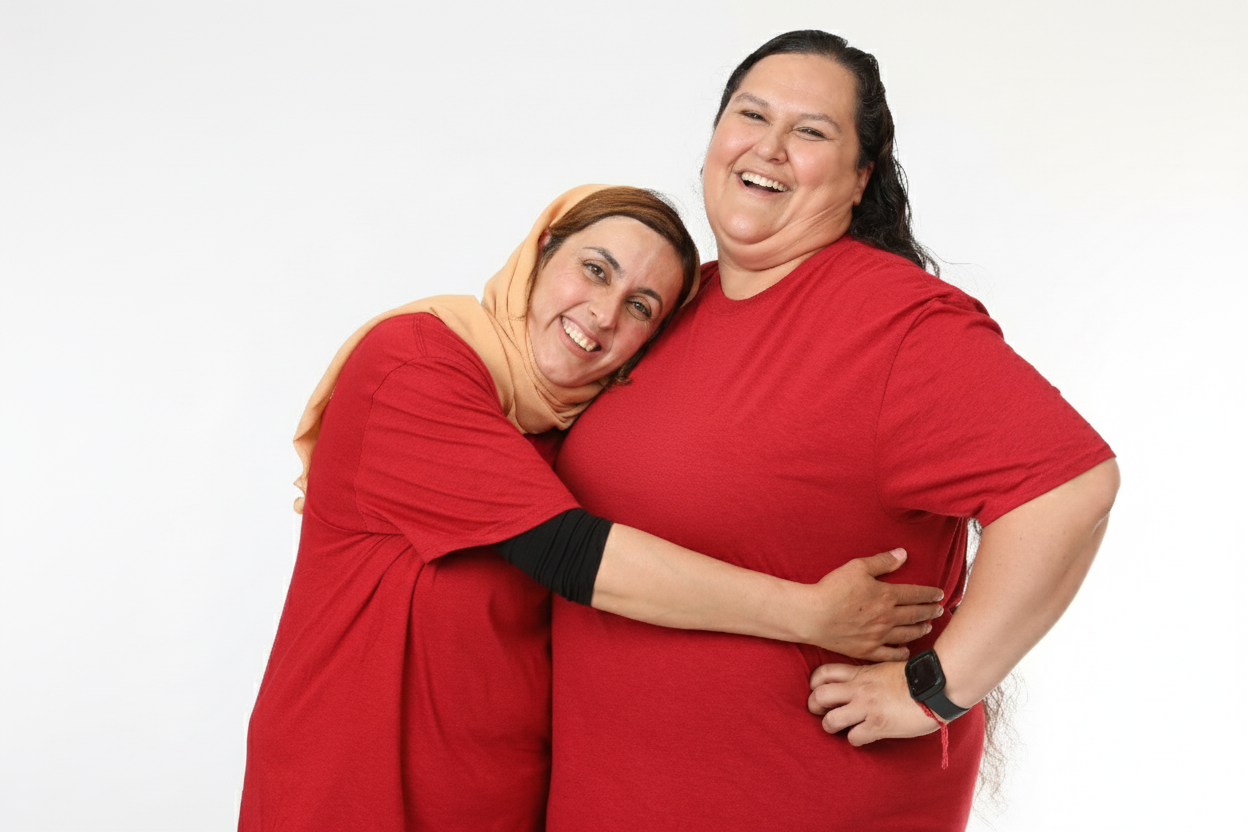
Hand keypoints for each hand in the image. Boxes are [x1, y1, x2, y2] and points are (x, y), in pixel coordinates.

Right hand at [802, 549, 943, 660]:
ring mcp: (879, 636)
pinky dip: (901, 653)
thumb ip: (882, 561)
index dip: (930, 594)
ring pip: (907, 634)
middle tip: (939, 610)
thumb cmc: (833, 589)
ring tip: (927, 627)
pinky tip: (906, 650)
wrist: (813, 616)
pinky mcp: (867, 650)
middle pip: (915, 614)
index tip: (939, 594)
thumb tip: (903, 554)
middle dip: (930, 611)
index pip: (916, 594)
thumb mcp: (857, 567)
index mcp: (887, 596)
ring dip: (920, 630)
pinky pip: (890, 654)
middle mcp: (887, 617)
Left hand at [807, 661, 939, 745]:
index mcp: (860, 673)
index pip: (823, 673)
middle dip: (814, 706)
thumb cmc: (915, 678)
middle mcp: (858, 689)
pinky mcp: (878, 726)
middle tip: (822, 712)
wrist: (935, 687)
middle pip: (819, 696)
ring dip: (831, 727)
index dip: (814, 683)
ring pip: (830, 721)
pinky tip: (863, 736)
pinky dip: (855, 740)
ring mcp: (867, 708)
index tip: (818, 690)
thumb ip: (868, 674)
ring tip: (839, 727)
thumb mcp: (885, 668)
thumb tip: (858, 681)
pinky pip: (854, 737)